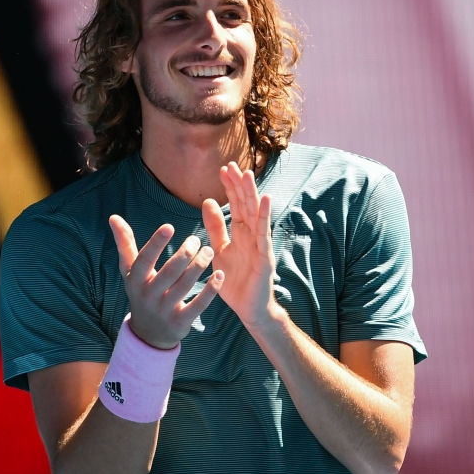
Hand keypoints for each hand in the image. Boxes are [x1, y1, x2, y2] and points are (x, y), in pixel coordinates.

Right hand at [109, 216, 223, 348]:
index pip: (144, 260)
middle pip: (168, 272)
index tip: (169, 226)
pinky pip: (198, 305)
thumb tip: (113, 217)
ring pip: (184, 286)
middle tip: (197, 240)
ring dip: (198, 267)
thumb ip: (125, 244)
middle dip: (184, 254)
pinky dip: (210, 290)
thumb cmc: (142, 292)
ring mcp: (164, 310)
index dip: (155, 244)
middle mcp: (148, 296)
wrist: (148, 334)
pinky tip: (219, 274)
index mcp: (136, 280)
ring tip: (209, 251)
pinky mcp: (181, 322)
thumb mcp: (130, 272)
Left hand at [202, 162, 279, 330]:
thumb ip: (215, 227)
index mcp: (240, 233)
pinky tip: (265, 200)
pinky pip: (264, 233)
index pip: (236, 205)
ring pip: (255, 214)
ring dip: (252, 194)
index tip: (223, 169)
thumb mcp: (219, 250)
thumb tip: (208, 202)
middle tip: (232, 165)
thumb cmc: (236, 281)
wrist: (247, 309)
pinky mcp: (265, 256)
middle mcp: (252, 235)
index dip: (230, 187)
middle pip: (246, 205)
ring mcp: (260, 244)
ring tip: (248, 175)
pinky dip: (264, 216)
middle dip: (239, 185)